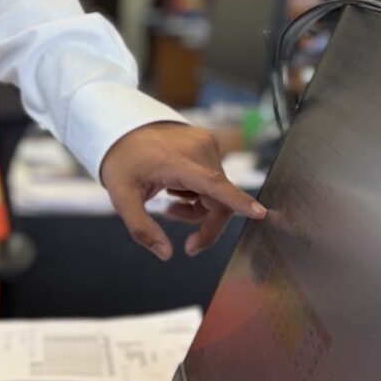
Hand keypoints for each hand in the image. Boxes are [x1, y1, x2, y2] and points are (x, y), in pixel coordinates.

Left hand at [98, 120, 266, 260]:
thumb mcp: (121, 197)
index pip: (213, 184)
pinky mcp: (208, 142)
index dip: (238, 201)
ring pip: (218, 191)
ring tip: (169, 201)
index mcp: (177, 162)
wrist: (121, 124)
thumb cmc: (120, 160)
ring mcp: (205, 143)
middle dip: (203, 222)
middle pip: (219, 199)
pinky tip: (175, 187)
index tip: (260, 213)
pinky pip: (214, 178)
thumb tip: (167, 255)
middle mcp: (198, 149)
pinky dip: (198, 191)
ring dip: (198, 207)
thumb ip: (142, 228)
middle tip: (181, 233)